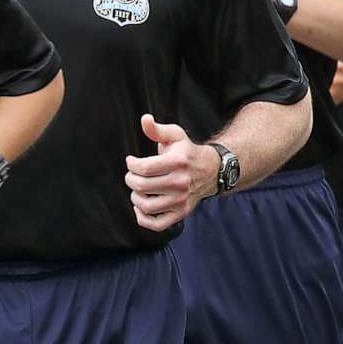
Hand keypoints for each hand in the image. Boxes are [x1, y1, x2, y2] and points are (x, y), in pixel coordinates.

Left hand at [124, 114, 215, 231]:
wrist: (212, 171)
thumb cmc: (187, 152)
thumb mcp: (175, 136)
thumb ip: (157, 129)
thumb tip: (145, 119)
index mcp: (178, 162)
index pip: (143, 168)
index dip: (131, 165)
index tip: (131, 162)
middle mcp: (181, 182)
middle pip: (142, 186)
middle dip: (130, 179)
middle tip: (132, 176)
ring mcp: (181, 200)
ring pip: (146, 206)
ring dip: (135, 198)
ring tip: (137, 190)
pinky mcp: (182, 213)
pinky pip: (157, 224)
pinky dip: (143, 219)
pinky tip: (141, 208)